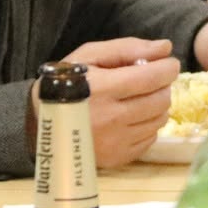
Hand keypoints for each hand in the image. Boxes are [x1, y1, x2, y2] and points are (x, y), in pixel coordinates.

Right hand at [54, 37, 178, 166]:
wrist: (39, 121)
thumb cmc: (66, 81)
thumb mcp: (89, 55)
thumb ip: (127, 48)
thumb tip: (165, 48)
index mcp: (104, 89)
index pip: (153, 78)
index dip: (168, 68)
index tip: (168, 64)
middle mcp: (112, 118)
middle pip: (160, 100)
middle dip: (162, 86)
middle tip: (150, 81)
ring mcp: (115, 142)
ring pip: (159, 120)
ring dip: (156, 106)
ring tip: (138, 99)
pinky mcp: (117, 158)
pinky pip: (149, 139)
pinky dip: (147, 126)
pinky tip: (130, 118)